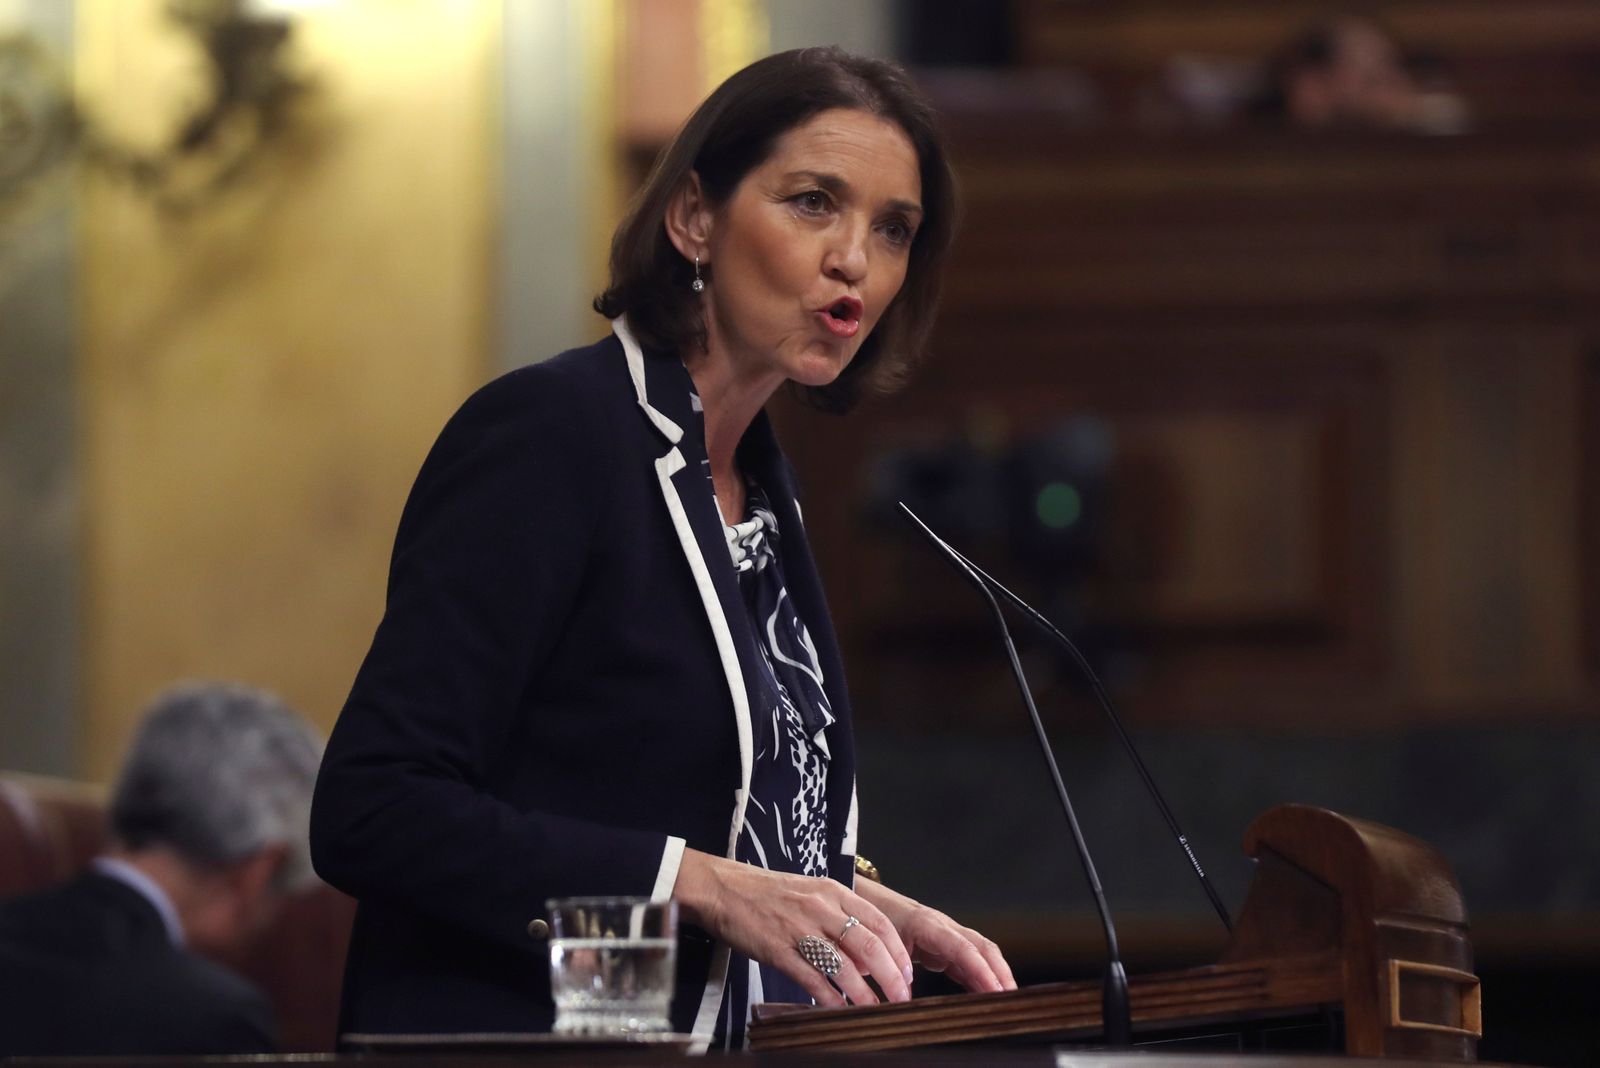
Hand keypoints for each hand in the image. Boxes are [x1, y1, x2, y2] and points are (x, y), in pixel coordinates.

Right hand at [674, 849, 913, 1007]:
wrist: (723, 889)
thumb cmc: (769, 894)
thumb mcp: (812, 894)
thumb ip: (840, 918)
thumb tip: (868, 957)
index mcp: (833, 891)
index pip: (880, 921)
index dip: (899, 951)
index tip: (908, 974)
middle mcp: (820, 907)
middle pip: (869, 945)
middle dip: (891, 977)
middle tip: (902, 997)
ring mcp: (799, 929)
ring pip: (843, 966)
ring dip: (864, 993)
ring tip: (875, 1009)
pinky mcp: (777, 949)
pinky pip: (811, 979)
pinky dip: (829, 998)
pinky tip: (839, 1009)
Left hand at [856, 878, 1016, 993]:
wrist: (863, 901)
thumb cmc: (868, 921)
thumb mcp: (876, 944)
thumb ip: (890, 967)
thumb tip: (902, 996)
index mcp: (927, 924)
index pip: (962, 947)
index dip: (981, 969)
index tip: (996, 989)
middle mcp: (943, 927)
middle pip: (982, 947)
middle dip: (1000, 972)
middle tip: (1012, 1000)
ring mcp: (946, 935)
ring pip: (980, 953)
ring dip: (995, 975)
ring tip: (1007, 1002)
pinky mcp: (943, 946)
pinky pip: (968, 961)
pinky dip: (980, 977)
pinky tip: (987, 995)